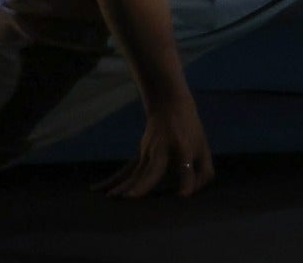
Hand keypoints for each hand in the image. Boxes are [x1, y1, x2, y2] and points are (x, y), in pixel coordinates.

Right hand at [94, 97, 213, 198]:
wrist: (169, 104)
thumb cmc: (190, 130)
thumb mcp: (204, 147)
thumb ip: (205, 172)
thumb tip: (191, 193)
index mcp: (183, 147)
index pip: (184, 166)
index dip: (185, 181)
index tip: (183, 195)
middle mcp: (162, 149)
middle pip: (152, 169)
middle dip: (143, 184)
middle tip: (131, 197)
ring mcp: (148, 151)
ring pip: (134, 171)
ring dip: (123, 185)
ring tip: (112, 198)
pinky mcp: (140, 155)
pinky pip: (125, 171)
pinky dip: (113, 180)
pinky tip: (97, 189)